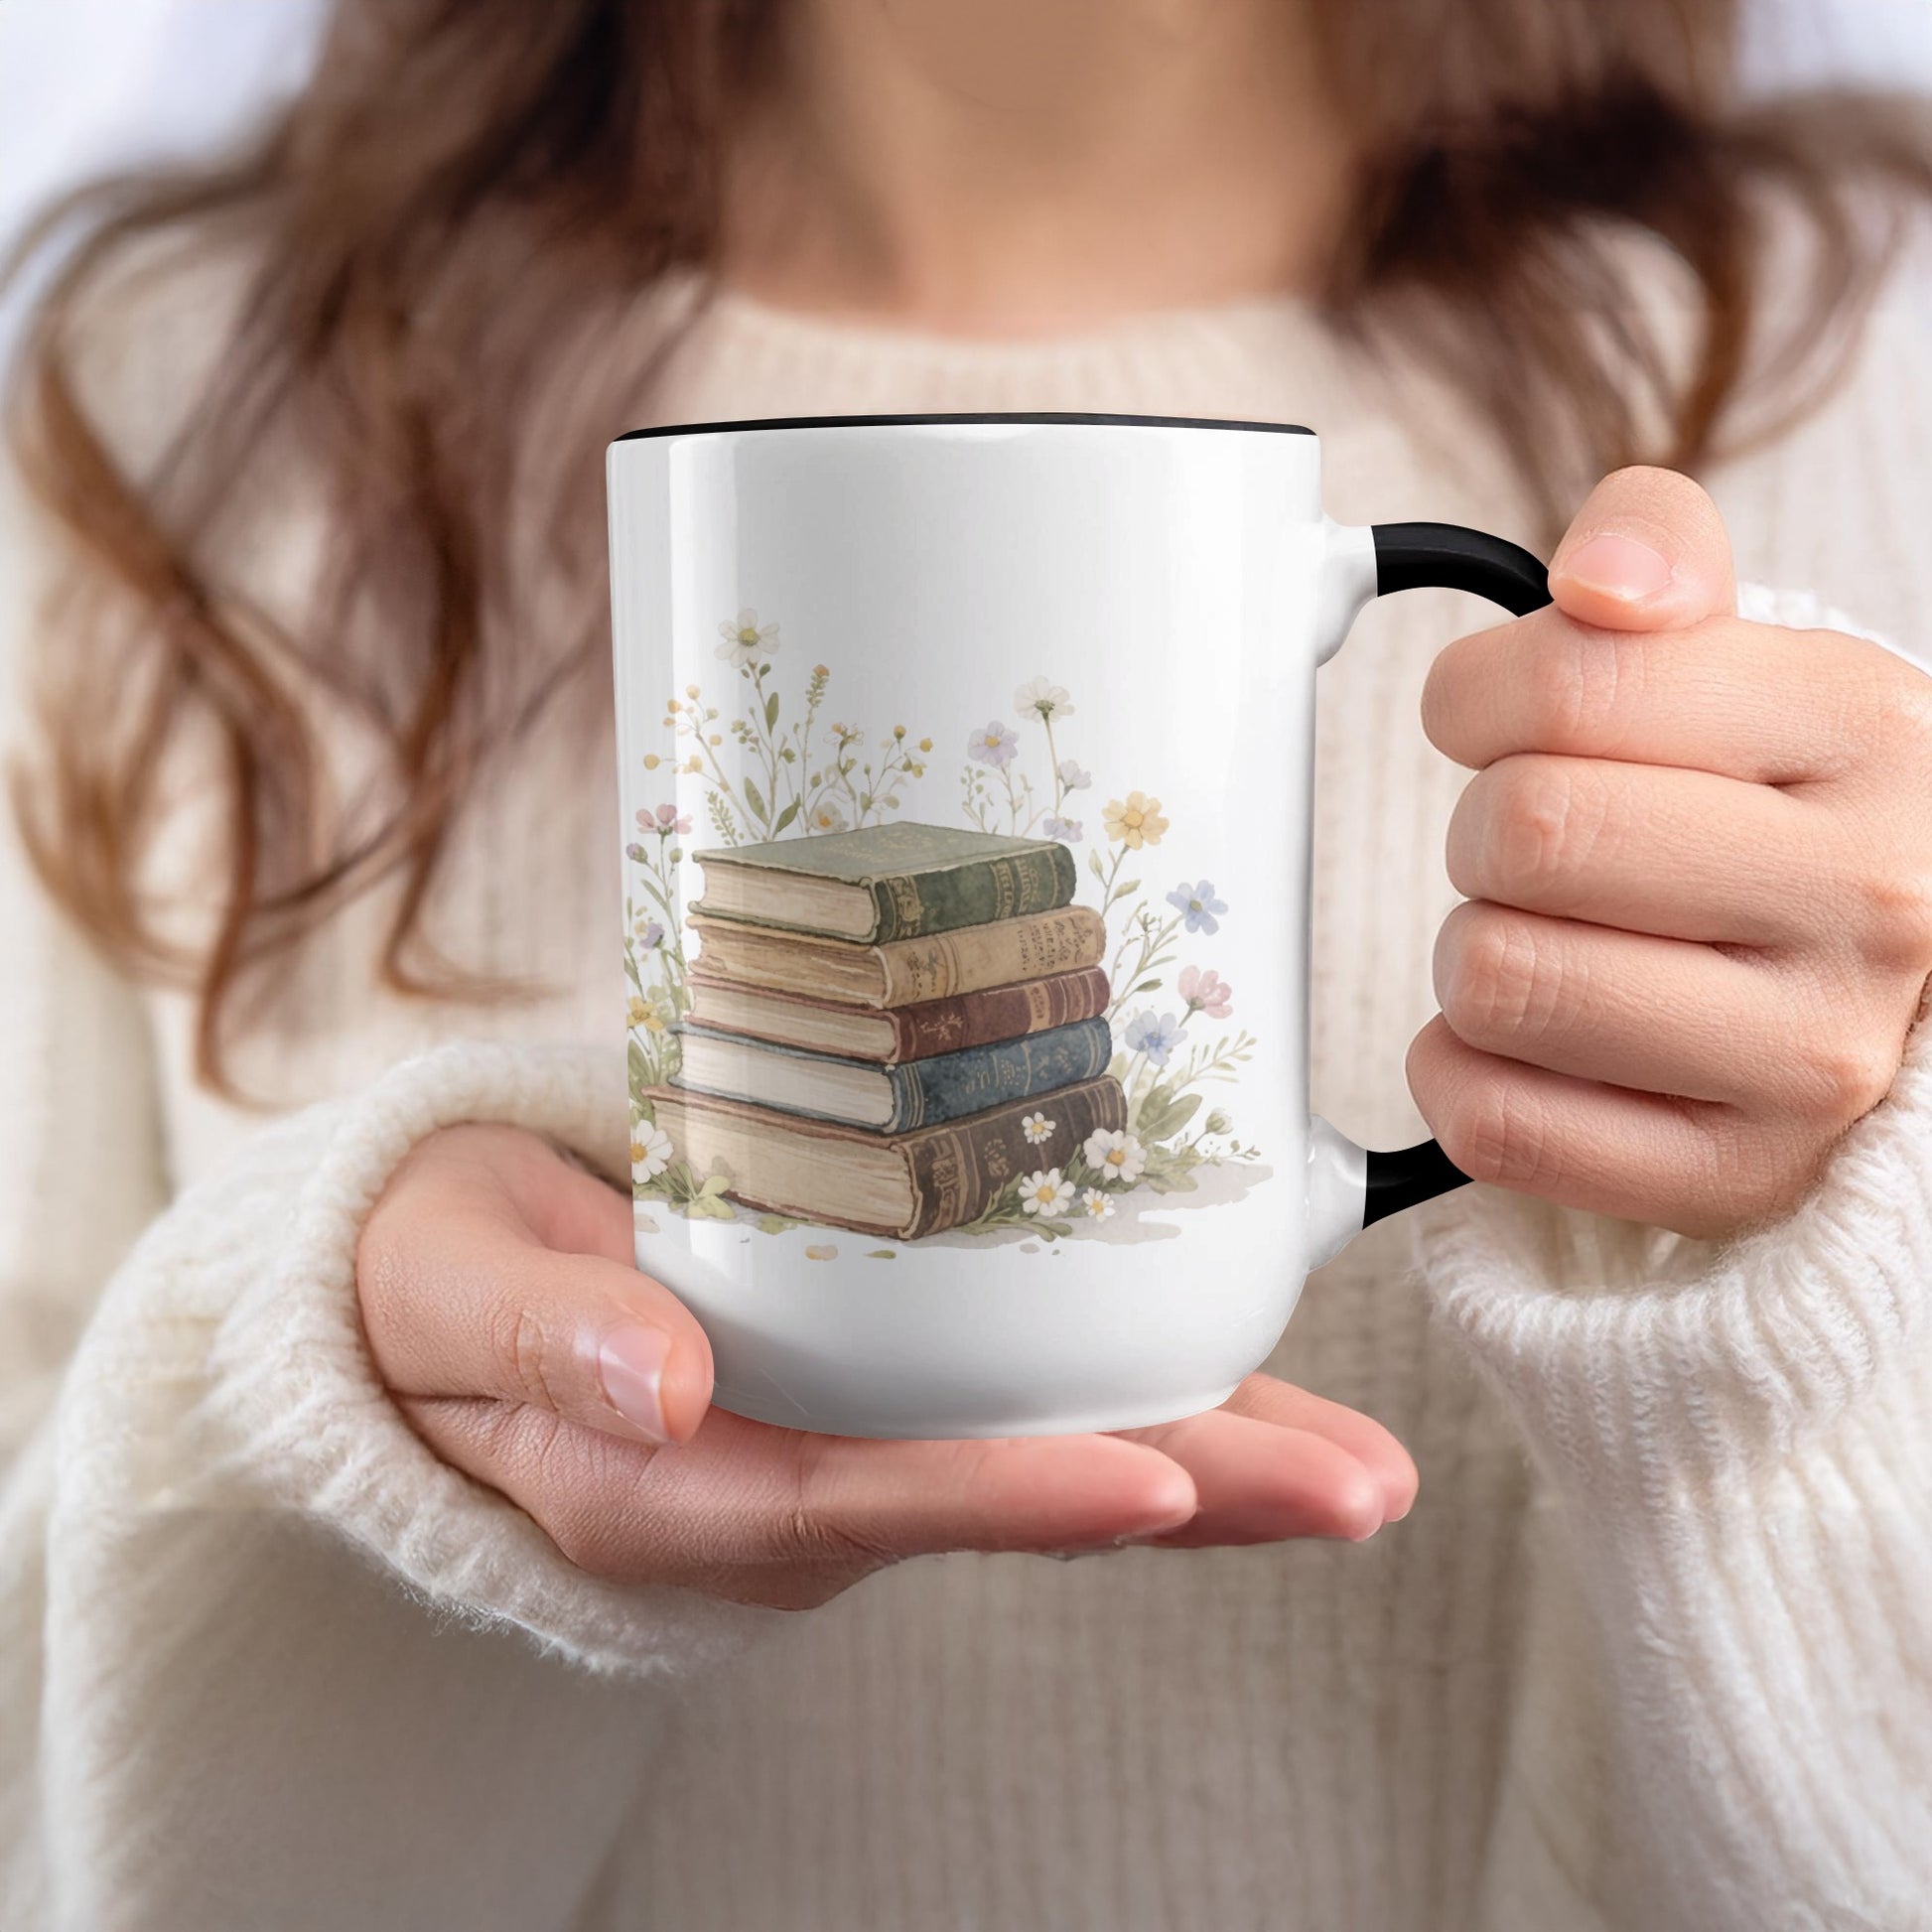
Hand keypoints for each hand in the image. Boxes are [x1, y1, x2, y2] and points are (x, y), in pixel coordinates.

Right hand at [356, 1125, 1417, 1609]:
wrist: (447, 1283)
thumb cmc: (440, 1280)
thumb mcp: (450, 1291)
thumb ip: (540, 1336)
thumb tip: (658, 1383)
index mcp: (680, 1483)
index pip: (864, 1502)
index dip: (1010, 1498)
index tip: (1153, 1484)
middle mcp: (791, 1482)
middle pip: (1004, 1496)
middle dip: (1187, 1496)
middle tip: (1358, 1489)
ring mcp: (846, 1438)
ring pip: (1041, 1454)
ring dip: (1206, 1452)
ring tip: (1362, 1460)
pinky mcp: (877, 1382)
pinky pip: (1019, 1394)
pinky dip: (1139, 1384)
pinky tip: (1246, 1360)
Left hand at [1412, 466, 1931, 1240]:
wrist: (1892, 981)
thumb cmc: (1782, 808)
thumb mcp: (1749, 653)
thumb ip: (1657, 554)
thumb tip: (1597, 581)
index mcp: (1864, 728)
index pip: (1567, 686)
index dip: (1474, 698)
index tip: (1492, 720)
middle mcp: (1869, 898)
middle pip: (1521, 835)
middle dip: (1483, 830)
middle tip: (1532, 847)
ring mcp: (1810, 1058)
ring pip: (1498, 980)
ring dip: (1474, 952)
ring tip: (1546, 939)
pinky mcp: (1735, 1176)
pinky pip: (1498, 1123)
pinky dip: (1461, 1072)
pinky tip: (1522, 1040)